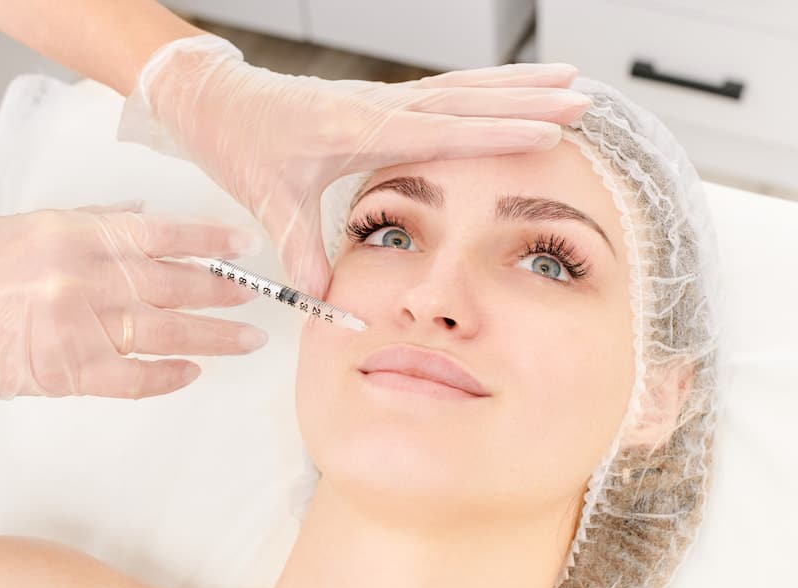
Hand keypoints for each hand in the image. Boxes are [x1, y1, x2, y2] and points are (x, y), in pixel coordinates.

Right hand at [0, 206, 265, 409]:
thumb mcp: (27, 226)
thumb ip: (92, 223)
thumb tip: (144, 218)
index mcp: (74, 232)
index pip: (161, 233)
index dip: (210, 240)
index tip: (245, 247)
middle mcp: (83, 274)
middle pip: (173, 283)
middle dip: (222, 291)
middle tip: (257, 298)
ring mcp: (76, 324)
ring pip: (165, 330)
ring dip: (213, 336)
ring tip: (246, 340)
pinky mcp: (63, 371)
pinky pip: (133, 378)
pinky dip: (167, 377)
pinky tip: (192, 373)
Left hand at [119, 35, 589, 295]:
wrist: (216, 100)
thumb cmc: (241, 141)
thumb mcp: (269, 199)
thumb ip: (301, 249)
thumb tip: (325, 299)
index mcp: (356, 128)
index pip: (440, 129)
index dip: (495, 131)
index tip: (546, 131)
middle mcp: (378, 105)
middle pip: (467, 98)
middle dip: (528, 99)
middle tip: (582, 98)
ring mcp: (382, 98)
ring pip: (462, 86)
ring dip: (516, 84)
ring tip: (566, 78)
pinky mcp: (380, 99)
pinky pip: (444, 89)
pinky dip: (484, 86)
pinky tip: (510, 89)